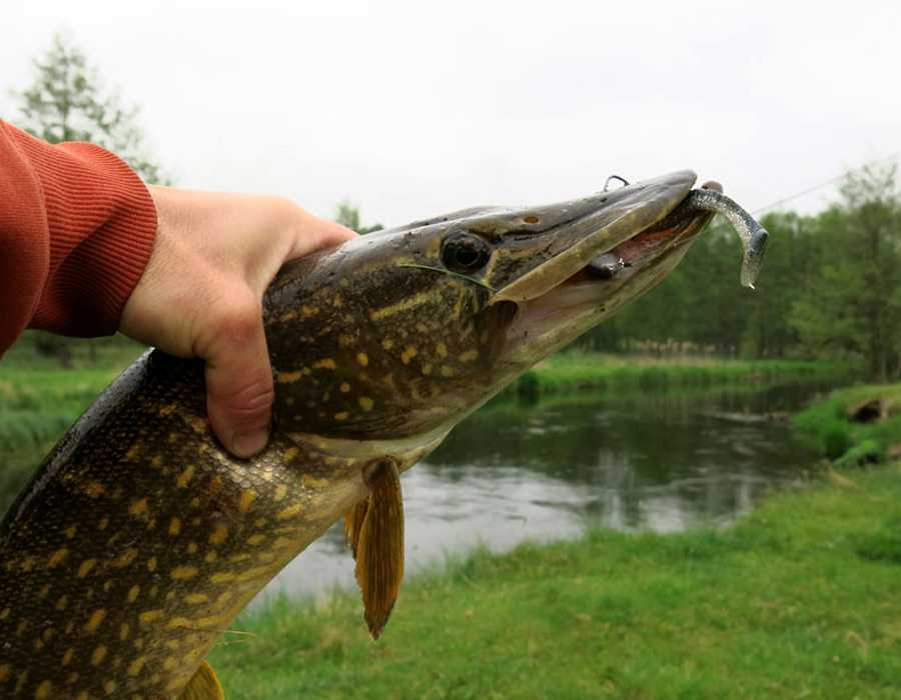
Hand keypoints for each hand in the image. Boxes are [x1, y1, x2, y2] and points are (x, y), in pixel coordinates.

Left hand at [120, 186, 356, 457]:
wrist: (79, 243)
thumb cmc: (165, 261)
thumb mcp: (225, 324)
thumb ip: (248, 386)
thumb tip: (251, 446)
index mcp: (290, 227)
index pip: (353, 259)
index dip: (371, 298)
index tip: (382, 343)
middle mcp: (263, 238)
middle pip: (313, 295)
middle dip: (322, 339)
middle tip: (339, 385)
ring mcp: (226, 262)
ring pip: (270, 315)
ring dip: (274, 351)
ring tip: (296, 396)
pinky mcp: (193, 285)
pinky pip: (231, 324)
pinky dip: (236, 353)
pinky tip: (241, 388)